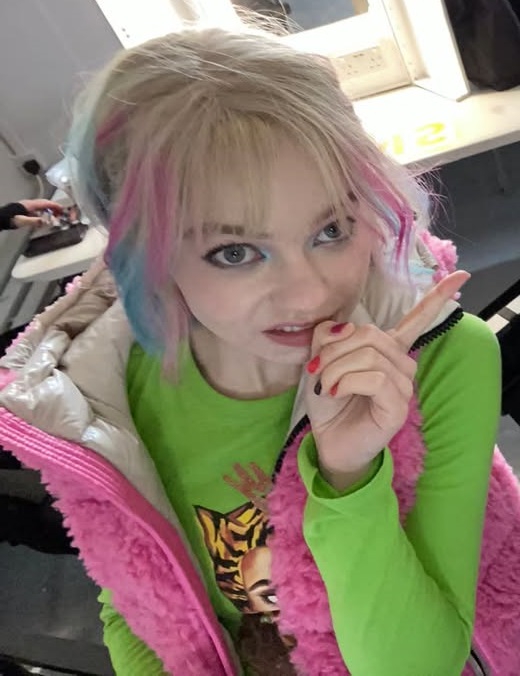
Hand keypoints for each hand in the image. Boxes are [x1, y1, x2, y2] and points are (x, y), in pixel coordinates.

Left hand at [13, 199, 62, 227]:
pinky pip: (37, 211)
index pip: (45, 203)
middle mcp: (29, 204)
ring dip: (48, 211)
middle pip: (44, 204)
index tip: (62, 208)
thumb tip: (45, 221)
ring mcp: (27, 207)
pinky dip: (43, 214)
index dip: (54, 205)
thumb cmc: (10, 218)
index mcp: (30, 205)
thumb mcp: (23, 221)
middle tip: (60, 213)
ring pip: (41, 207)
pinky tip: (43, 219)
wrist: (2, 218)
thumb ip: (35, 221)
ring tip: (54, 216)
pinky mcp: (25, 210)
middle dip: (53, 208)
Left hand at [305, 271, 470, 491]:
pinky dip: (346, 381)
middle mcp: (401, 364)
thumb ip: (328, 337)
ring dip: (336, 368)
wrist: (328, 440)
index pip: (417, 319)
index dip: (437, 297)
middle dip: (335, 350)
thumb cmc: (329, 400)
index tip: (461, 276)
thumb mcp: (321, 361)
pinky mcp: (398, 405)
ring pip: (371, 355)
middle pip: (371, 334)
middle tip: (318, 370)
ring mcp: (403, 385)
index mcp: (387, 349)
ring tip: (325, 384)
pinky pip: (375, 377)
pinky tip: (335, 393)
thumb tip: (342, 327)